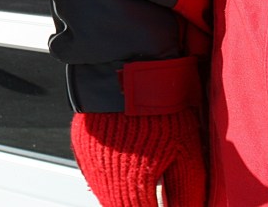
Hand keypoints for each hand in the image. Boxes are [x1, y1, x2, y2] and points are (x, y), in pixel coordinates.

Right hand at [71, 110, 205, 205]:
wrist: (130, 74)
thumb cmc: (162, 111)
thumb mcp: (187, 154)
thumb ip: (187, 193)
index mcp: (134, 181)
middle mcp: (106, 175)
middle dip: (138, 205)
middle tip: (152, 200)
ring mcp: (89, 161)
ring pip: (104, 194)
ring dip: (121, 197)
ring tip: (141, 189)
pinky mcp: (80, 147)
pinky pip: (93, 175)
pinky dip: (108, 180)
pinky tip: (125, 172)